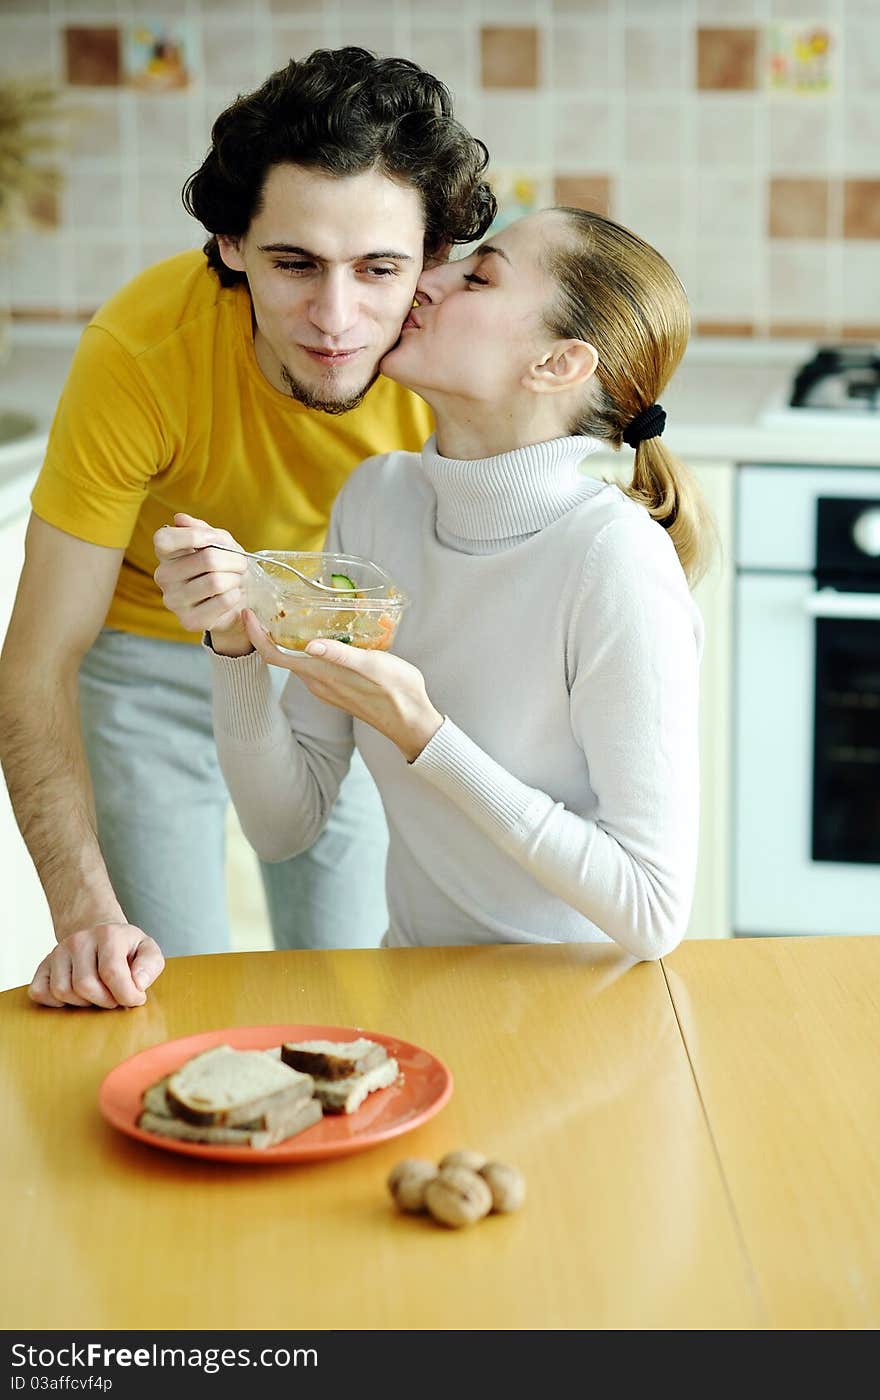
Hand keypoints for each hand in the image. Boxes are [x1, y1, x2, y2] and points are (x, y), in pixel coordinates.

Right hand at [29, 924, 164, 1009]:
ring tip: (97, 993)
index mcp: (108, 934)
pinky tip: (75, 996)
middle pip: (85, 986)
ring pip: (62, 992)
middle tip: (115, 996)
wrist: (99, 936)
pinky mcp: (43, 965)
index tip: (136, 998)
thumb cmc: (125, 949)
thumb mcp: (147, 950)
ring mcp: (57, 952)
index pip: (112, 973)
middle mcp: (79, 940)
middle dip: (105, 1001)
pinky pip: (40, 993)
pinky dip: (57, 1003)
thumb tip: (138, 984)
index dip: (126, 995)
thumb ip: (150, 965)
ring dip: (83, 1002)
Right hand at [153, 513, 251, 654]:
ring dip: (236, 578)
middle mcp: (163, 577)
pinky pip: (222, 601)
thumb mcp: (218, 542)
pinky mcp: (188, 621)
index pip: (164, 540)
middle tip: (241, 564)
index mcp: (166, 554)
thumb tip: (180, 519)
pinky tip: (233, 595)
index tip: (216, 539)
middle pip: (206, 559)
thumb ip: (202, 530)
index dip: (196, 536)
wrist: (236, 601)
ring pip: (215, 581)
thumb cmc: (225, 567)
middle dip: (233, 559)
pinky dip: (235, 595)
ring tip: (237, 579)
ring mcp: (173, 601)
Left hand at [242, 610, 443, 761]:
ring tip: (292, 613)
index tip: (248, 613)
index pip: (274, 656)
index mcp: (321, 675)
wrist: (411, 721)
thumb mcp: (371, 665)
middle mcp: (318, 683)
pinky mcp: (338, 690)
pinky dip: (307, 649)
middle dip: (270, 632)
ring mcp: (327, 688)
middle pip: (281, 656)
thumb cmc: (396, 691)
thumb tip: (310, 645)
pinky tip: (321, 635)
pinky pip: (313, 667)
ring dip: (289, 640)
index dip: (257, 635)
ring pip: (297, 661)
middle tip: (268, 604)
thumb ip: (340, 655)